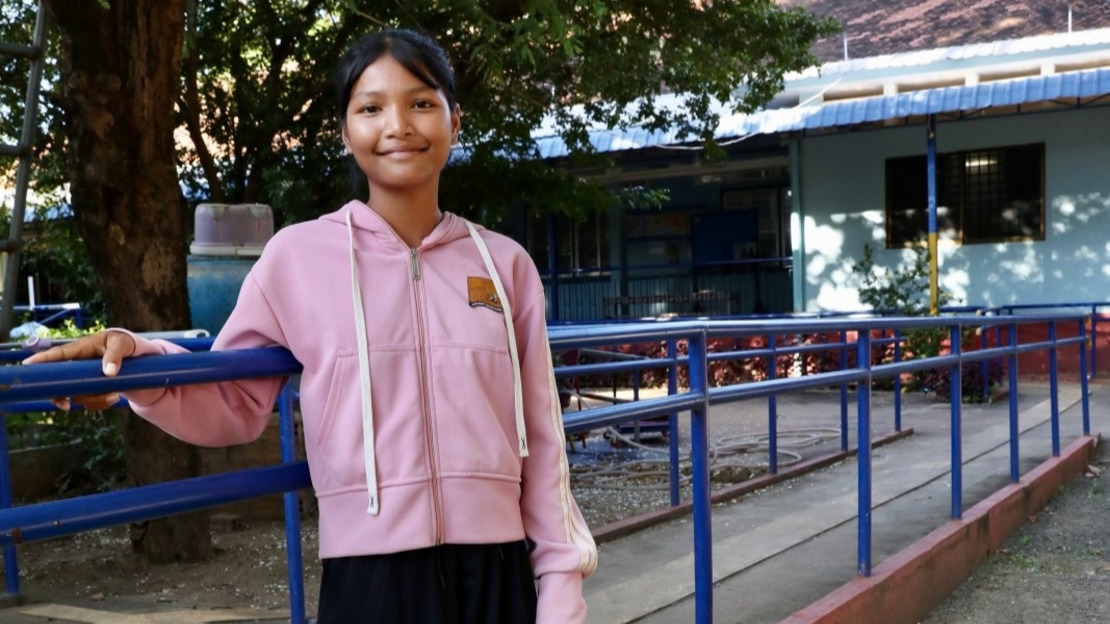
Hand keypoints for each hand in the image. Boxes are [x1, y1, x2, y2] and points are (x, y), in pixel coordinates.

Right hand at [21, 330, 136, 410]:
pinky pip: (87, 400)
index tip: (26, 365)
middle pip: (59, 382)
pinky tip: (113, 399)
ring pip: (75, 394)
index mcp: (80, 349)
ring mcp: (80, 376)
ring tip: (114, 396)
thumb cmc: (123, 343)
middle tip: (65, 405)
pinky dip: (99, 403)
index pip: (57, 354)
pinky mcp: (88, 386)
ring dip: (92, 400)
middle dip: (60, 395)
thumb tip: (109, 373)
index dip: (41, 360)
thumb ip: (115, 356)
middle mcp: (75, 364)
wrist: (132, 354)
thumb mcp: (122, 344)